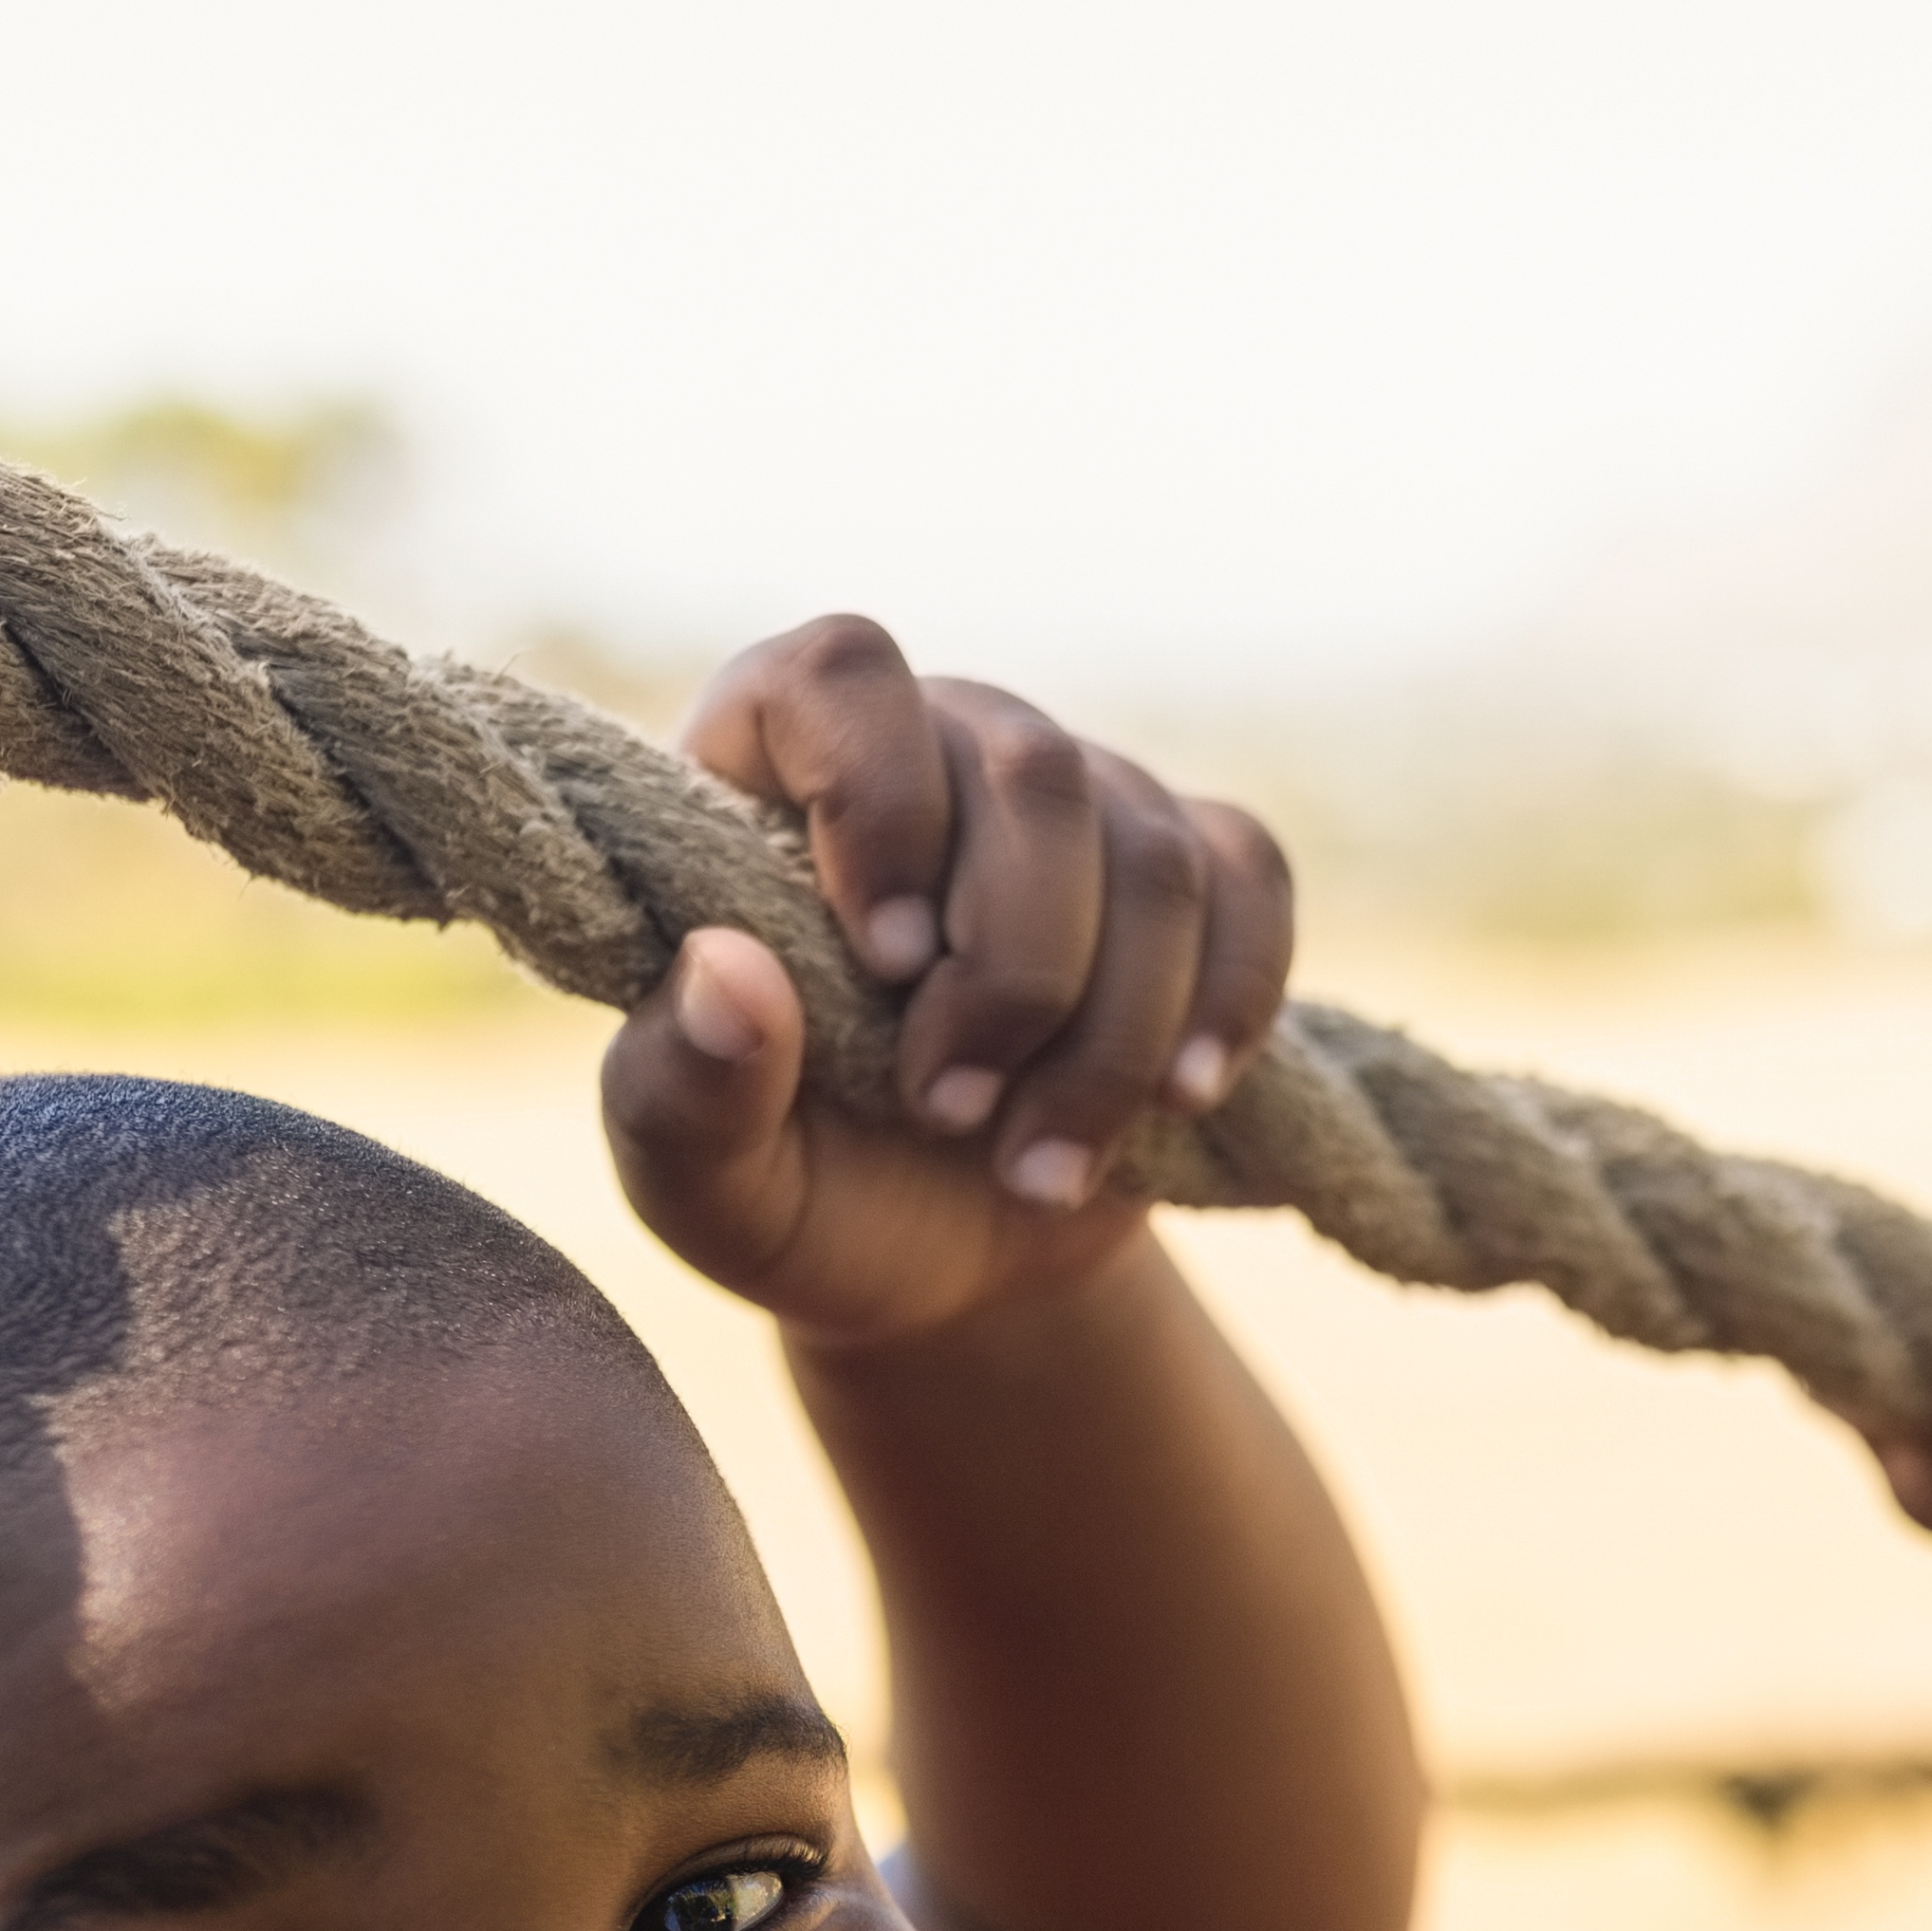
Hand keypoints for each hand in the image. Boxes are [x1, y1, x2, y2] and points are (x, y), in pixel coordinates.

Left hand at [600, 616, 1298, 1347]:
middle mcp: (939, 747)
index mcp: (777, 770)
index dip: (878, 800)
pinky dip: (1228, 1005)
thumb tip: (725, 970)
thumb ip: (682, 1089)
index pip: (841, 675)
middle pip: (1033, 777)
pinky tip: (1179, 1102)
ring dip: (1112, 1040)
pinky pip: (1248, 885)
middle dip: (1015, 975)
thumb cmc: (803, 1190)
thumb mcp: (706, 1178)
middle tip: (948, 1114)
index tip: (888, 961)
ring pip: (1154, 858)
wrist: (948, 1255)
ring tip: (1037, 1170)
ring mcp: (1078, 797)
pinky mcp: (1191, 866)